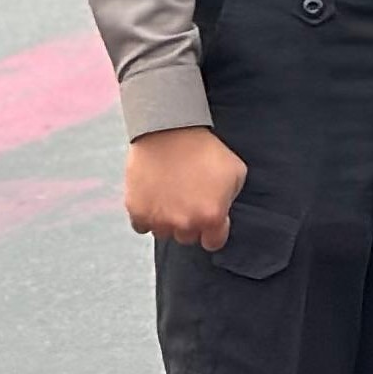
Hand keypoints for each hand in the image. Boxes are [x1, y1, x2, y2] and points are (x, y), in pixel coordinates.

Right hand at [125, 126, 249, 248]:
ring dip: (167, 220)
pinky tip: (154, 197)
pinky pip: (142, 226)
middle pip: (187, 238)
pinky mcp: (137, 212)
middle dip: (190, 223)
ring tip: (171, 194)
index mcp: (212, 216)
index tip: (209, 220)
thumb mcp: (235, 171)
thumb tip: (222, 210)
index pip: (213, 242)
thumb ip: (230, 198)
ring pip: (164, 232)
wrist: (170, 131)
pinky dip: (147, 216)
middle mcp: (185, 224)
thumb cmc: (206, 149)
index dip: (213, 232)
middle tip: (189, 200)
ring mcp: (159, 220)